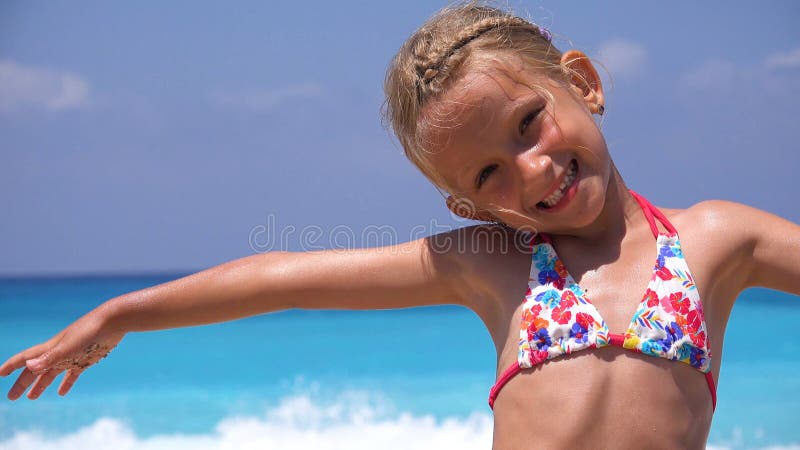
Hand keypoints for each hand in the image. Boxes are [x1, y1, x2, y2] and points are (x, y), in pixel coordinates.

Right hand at [0, 305, 125, 399]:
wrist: (114, 321)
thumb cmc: (90, 331)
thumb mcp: (68, 347)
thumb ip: (50, 358)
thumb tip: (29, 367)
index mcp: (50, 348)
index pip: (26, 358)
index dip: (12, 366)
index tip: (0, 374)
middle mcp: (58, 352)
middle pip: (36, 369)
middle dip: (23, 382)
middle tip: (12, 397)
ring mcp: (73, 355)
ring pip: (52, 372)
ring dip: (41, 384)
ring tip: (32, 397)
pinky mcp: (87, 358)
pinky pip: (73, 373)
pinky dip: (66, 382)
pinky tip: (62, 392)